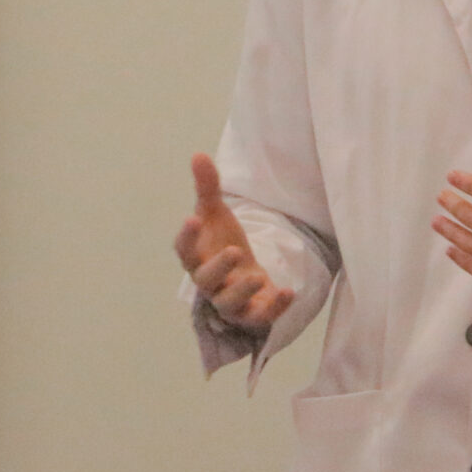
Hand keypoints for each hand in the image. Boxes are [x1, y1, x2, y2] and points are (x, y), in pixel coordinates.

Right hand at [173, 153, 293, 335]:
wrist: (244, 275)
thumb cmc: (223, 243)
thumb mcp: (216, 214)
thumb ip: (207, 188)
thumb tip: (198, 154)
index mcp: (196, 257)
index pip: (183, 251)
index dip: (186, 237)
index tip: (192, 218)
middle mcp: (209, 282)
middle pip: (205, 280)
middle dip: (218, 268)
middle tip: (234, 251)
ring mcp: (230, 301)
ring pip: (229, 304)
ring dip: (242, 291)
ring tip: (256, 277)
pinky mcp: (252, 314)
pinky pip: (260, 317)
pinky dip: (273, 307)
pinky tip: (288, 292)